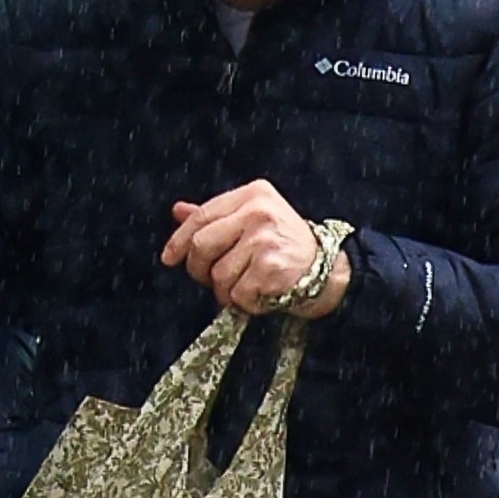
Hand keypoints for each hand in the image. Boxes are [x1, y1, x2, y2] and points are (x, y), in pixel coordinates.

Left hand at [162, 182, 351, 317]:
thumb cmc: (287, 245)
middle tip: (211, 279)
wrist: (328, 271)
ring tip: (247, 286)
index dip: (179, 240)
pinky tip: (261, 294)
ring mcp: (265, 239)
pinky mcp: (270, 267)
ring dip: (227, 290)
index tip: (169, 258)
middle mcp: (259, 212)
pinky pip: (237, 294)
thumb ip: (217, 216)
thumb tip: (178, 210)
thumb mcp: (254, 219)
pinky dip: (245, 303)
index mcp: (253, 194)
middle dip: (199, 270)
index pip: (201, 216)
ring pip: (218, 275)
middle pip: (202, 245)